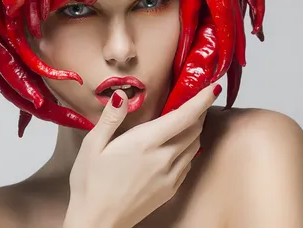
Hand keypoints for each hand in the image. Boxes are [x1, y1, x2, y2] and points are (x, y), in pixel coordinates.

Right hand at [63, 82, 222, 227]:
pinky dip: (189, 149)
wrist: (97, 222)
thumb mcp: (92, 146)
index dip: (202, 100)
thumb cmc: (90, 184)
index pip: (184, 116)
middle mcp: (163, 158)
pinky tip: (178, 146)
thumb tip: (122, 95)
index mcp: (145, 143)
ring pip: (194, 146)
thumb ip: (110, 118)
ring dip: (195, 130)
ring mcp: (170, 176)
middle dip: (199, 112)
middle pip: (194, 129)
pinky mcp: (170, 189)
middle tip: (196, 99)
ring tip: (188, 119)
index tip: (212, 88)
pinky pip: (188, 163)